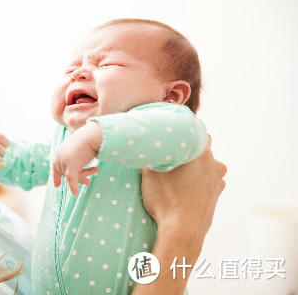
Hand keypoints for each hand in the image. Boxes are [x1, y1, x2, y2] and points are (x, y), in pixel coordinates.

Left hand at [52, 122, 101, 195]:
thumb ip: (78, 160)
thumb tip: (82, 172)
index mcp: (60, 151)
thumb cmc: (90, 139)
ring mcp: (64, 161)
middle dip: (79, 177)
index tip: (57, 185)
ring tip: (96, 170)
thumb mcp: (81, 151)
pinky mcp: (71, 165)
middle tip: (88, 183)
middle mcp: (59, 156)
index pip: (55, 166)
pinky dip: (73, 187)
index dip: (56, 176)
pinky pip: (71, 179)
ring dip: (85, 175)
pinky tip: (75, 193)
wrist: (93, 134)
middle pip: (66, 173)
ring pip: (72, 176)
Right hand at [133, 136, 225, 294]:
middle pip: (201, 148)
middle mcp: (214, 163)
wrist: (182, 232)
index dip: (183, 131)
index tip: (172, 136)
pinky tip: (184, 190)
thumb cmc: (165, 200)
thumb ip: (150, 156)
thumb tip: (144, 147)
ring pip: (205, 165)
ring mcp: (218, 180)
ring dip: (195, 167)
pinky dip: (198, 182)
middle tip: (171, 156)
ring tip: (176, 177)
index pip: (196, 130)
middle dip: (188, 150)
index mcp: (200, 152)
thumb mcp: (149, 173)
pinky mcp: (217, 195)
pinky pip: (208, 181)